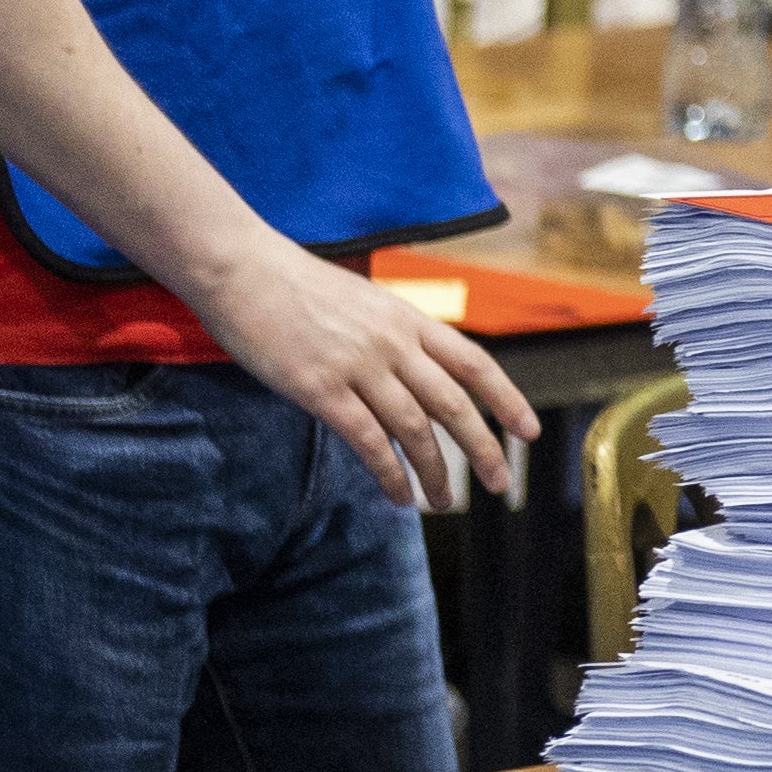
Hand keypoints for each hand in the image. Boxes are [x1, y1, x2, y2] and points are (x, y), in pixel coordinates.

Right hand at [189, 242, 539, 506]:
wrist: (243, 269)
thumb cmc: (296, 287)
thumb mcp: (364, 302)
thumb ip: (394, 336)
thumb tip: (416, 373)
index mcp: (409, 318)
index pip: (474, 363)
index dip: (506, 399)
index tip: (528, 431)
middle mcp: (393, 342)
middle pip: (453, 403)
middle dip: (482, 447)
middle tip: (500, 482)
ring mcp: (358, 365)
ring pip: (415, 428)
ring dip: (434, 471)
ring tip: (442, 502)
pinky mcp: (321, 388)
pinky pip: (368, 440)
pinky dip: (390, 472)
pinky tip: (399, 495)